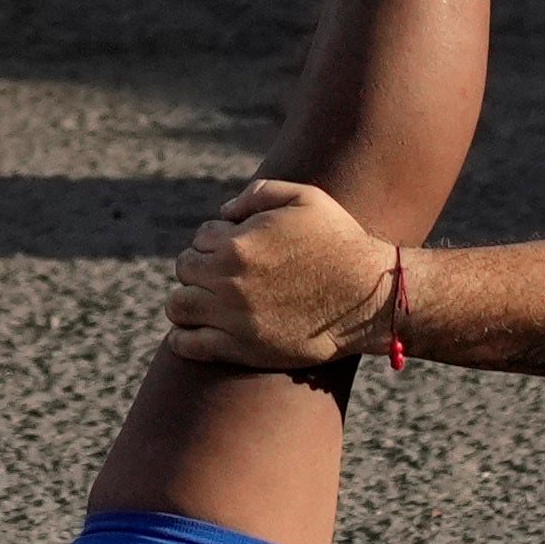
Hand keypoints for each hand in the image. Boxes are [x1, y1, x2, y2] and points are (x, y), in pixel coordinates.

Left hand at [161, 179, 390, 380]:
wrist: (367, 297)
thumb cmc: (339, 243)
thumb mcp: (304, 198)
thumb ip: (258, 194)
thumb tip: (223, 212)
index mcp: (237, 243)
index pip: (201, 237)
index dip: (217, 240)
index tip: (237, 249)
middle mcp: (228, 281)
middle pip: (184, 270)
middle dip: (201, 267)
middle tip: (225, 274)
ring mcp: (232, 317)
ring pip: (178, 306)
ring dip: (187, 300)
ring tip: (207, 301)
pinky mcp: (240, 349)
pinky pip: (187, 345)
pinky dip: (181, 338)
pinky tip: (191, 331)